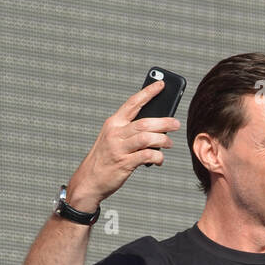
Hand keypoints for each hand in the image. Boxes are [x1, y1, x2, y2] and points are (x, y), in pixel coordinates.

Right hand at [66, 80, 181, 206]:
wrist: (89, 180)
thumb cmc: (104, 159)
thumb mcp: (112, 139)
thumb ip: (129, 131)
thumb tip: (155, 127)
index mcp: (113, 123)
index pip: (133, 103)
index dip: (148, 92)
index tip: (161, 85)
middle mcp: (115, 133)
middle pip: (145, 122)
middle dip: (164, 122)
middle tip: (175, 124)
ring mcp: (119, 148)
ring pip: (147, 138)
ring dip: (163, 140)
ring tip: (169, 143)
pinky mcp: (124, 164)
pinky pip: (147, 156)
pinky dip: (157, 157)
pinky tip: (160, 159)